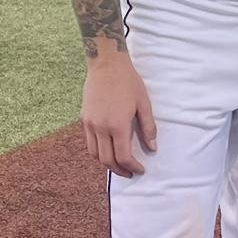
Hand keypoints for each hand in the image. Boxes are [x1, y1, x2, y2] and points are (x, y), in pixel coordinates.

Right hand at [81, 49, 157, 178]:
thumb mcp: (143, 103)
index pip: (124, 157)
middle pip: (107, 160)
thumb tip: (153, 148)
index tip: (140, 170)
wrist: (106, 64)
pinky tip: (108, 149)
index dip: (132, 167)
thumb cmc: (128, 82)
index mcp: (118, 125)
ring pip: (95, 154)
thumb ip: (148, 128)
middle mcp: (101, 128)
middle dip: (119, 170)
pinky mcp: (84, 119)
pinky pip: (89, 142)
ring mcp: (90, 124)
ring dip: (107, 163)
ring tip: (118, 165)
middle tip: (130, 173)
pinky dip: (98, 151)